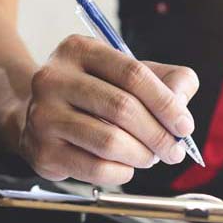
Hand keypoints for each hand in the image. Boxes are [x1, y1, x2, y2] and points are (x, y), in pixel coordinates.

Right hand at [17, 34, 198, 184]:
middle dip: (157, 134)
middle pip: (121, 108)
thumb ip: (166, 79)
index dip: (166, 102)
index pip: (132, 74)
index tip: (184, 125)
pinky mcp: (42, 151)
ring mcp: (43, 116)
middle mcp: (54, 78)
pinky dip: (121, 172)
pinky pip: (95, 169)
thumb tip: (182, 102)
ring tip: (150, 157)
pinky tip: (125, 167)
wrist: (38, 117)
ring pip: (109, 142)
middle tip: (174, 150)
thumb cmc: (92, 94)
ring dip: (141, 155)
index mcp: (78, 49)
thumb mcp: (126, 74)